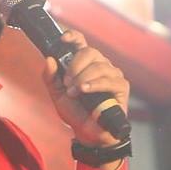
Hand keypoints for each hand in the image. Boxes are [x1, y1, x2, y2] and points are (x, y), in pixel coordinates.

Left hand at [43, 27, 131, 145]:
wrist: (87, 133)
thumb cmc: (75, 112)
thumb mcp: (57, 95)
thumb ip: (50, 78)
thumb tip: (49, 59)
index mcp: (84, 64)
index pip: (81, 42)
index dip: (73, 36)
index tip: (64, 39)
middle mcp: (100, 65)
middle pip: (89, 52)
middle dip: (75, 66)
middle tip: (67, 83)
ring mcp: (112, 74)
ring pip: (98, 66)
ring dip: (82, 79)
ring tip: (74, 92)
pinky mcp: (121, 86)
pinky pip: (108, 80)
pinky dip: (94, 84)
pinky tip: (85, 90)